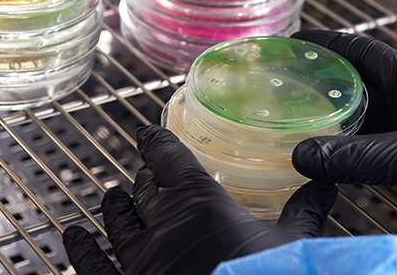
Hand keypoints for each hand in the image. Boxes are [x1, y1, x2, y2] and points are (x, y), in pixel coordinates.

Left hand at [62, 125, 337, 274]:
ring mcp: (138, 260)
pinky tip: (73, 236)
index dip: (154, 141)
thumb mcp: (292, 246)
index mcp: (198, 201)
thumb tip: (323, 184)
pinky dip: (81, 249)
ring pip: (117, 220)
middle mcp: (160, 224)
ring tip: (113, 196)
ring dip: (116, 205)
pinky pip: (92, 265)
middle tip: (147, 173)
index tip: (149, 135)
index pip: (165, 155)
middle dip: (144, 177)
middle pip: (143, 188)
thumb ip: (303, 211)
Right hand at [291, 30, 396, 214]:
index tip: (298, 40)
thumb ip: (353, 156)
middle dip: (323, 79)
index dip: (329, 43)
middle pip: (358, 81)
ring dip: (332, 115)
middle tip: (288, 81)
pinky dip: (343, 144)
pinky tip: (322, 152)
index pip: (364, 51)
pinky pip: (367, 143)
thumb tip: (299, 156)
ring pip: (361, 114)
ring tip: (297, 115)